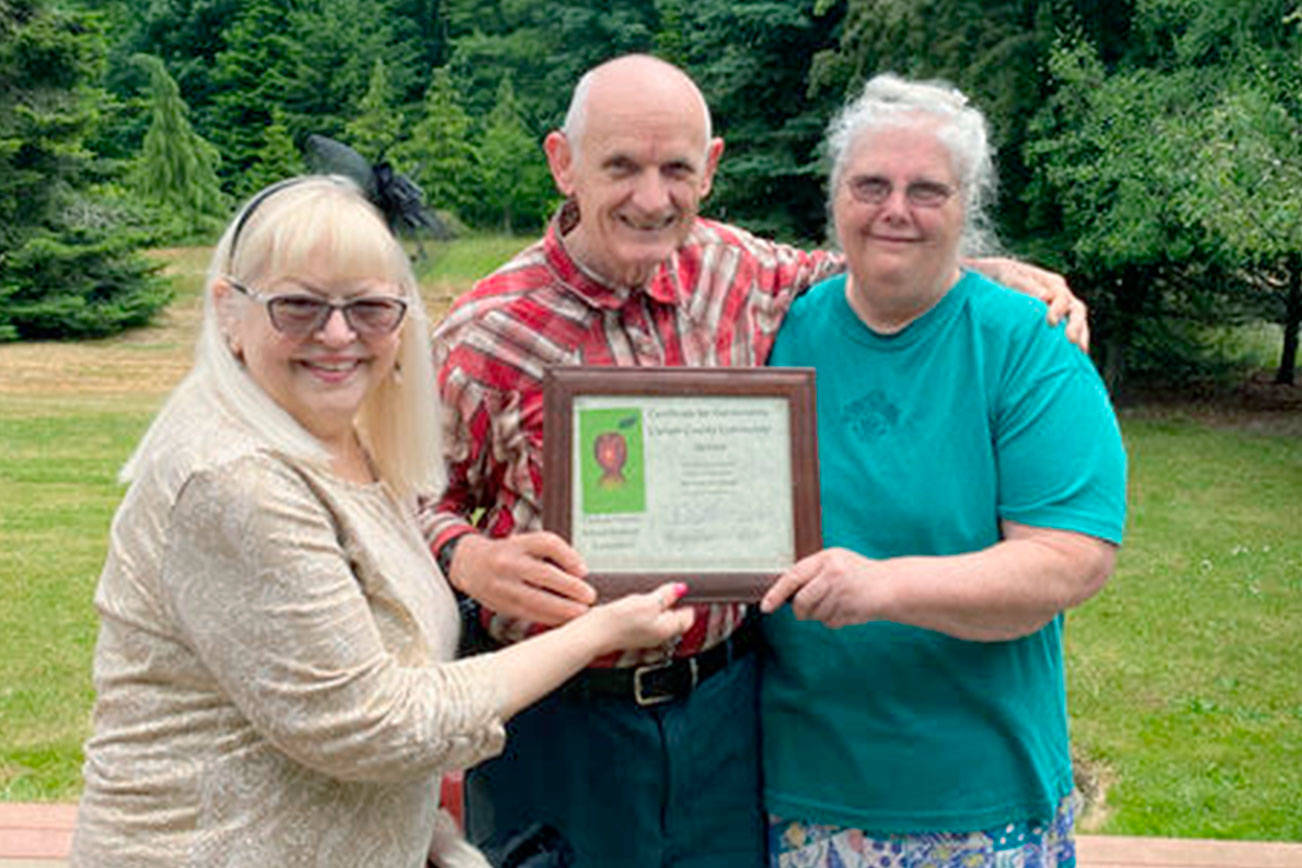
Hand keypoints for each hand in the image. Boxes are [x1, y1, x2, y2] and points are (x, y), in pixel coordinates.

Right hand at [449, 532, 596, 625]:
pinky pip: (529, 614)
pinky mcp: (501, 605)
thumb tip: (580, 571)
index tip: (584, 570)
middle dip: (569, 588)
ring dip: (562, 609)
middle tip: (589, 596)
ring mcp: (502, 586)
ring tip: (580, 613)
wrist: (468, 565)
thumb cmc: (506, 554)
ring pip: (536, 600)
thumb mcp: (525, 544)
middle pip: (544, 574)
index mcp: (517, 544)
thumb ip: (552, 552)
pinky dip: (548, 618)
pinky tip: (562, 620)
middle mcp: (508, 563)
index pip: (546, 543)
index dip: (568, 556)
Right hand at [581, 582, 694, 656]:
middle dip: (671, 604)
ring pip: (658, 619)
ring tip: (649, 596)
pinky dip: (643, 611)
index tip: (683, 591)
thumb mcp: (647, 602)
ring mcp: (644, 636)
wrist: (594, 633)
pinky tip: (634, 604)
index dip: (687, 603)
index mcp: (666, 629)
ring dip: (656, 607)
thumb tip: (680, 589)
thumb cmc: (618, 622)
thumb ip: (666, 596)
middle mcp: (658, 636)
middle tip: (667, 590)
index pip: (687, 618)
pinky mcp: (632, 633)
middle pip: (673, 619)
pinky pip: (645, 621)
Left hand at [760, 548, 885, 628]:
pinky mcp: (851, 608)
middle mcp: (833, 573)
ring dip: (822, 616)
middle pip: (801, 601)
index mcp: (827, 558)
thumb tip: (783, 593)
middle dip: (801, 611)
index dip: (776, 593)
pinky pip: (830, 622)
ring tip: (838, 604)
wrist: (892, 586)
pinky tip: (847, 610)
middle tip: (806, 611)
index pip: (793, 576)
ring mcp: (843, 591)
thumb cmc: (859, 574)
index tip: (766, 606)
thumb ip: (813, 573)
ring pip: (815, 614)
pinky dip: (835, 621)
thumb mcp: (836, 564)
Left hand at [966, 257, 1089, 351]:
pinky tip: (1074, 356)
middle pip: (1076, 309)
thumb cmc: (998, 276)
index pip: (1061, 296)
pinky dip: (1074, 341)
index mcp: (1050, 282)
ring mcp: (1059, 309)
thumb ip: (1024, 285)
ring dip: (1080, 336)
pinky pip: (1069, 331)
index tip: (1051, 322)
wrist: (991, 280)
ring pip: (1077, 321)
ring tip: (1080, 353)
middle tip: (1070, 341)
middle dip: (1076, 326)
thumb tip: (1045, 297)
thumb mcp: (1006, 276)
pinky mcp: (1054, 321)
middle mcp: (1059, 295)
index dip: (1058, 309)